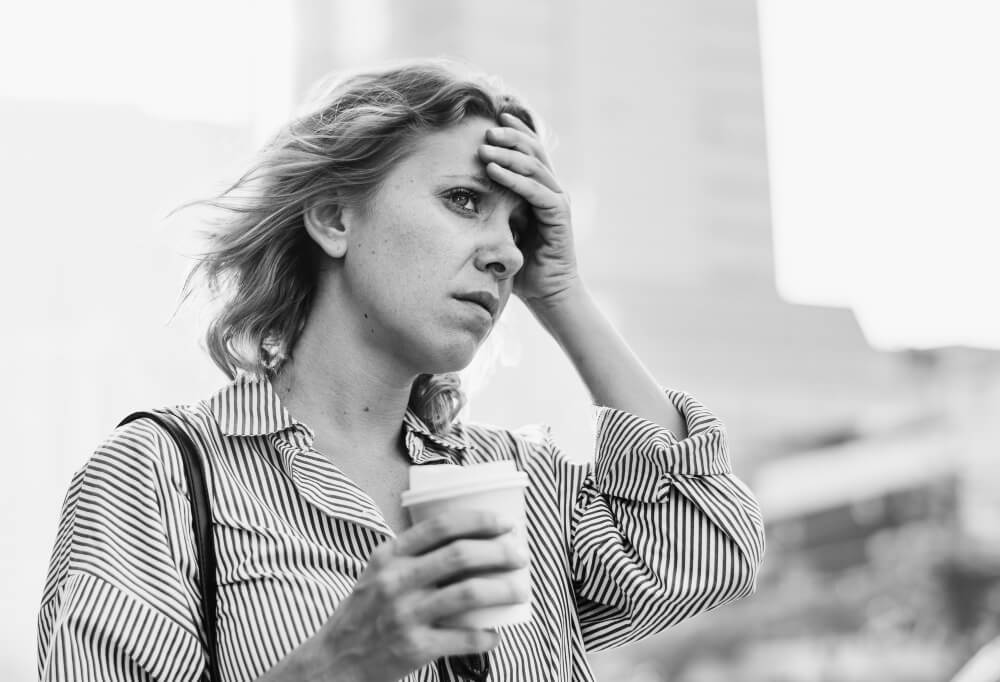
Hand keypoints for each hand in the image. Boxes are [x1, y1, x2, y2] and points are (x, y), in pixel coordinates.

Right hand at [299, 512, 528, 681]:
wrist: (335, 661)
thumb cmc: (364, 614)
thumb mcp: (378, 574)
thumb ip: (412, 556)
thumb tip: (467, 542)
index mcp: (390, 556)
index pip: (440, 526)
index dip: (478, 520)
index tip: (504, 524)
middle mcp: (396, 581)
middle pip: (460, 555)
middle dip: (499, 553)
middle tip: (520, 556)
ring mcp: (405, 615)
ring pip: (469, 593)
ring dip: (503, 590)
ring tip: (520, 590)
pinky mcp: (415, 648)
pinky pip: (464, 638)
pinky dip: (486, 635)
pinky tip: (494, 633)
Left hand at [479, 112, 579, 307]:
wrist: (548, 293)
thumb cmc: (524, 264)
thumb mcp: (503, 228)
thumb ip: (494, 208)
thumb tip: (464, 194)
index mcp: (540, 189)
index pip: (530, 151)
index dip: (515, 131)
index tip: (494, 116)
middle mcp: (552, 190)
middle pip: (534, 151)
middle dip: (510, 135)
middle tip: (487, 126)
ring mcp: (557, 201)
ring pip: (534, 166)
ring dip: (508, 153)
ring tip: (485, 145)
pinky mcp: (558, 216)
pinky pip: (536, 191)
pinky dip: (514, 178)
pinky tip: (494, 169)